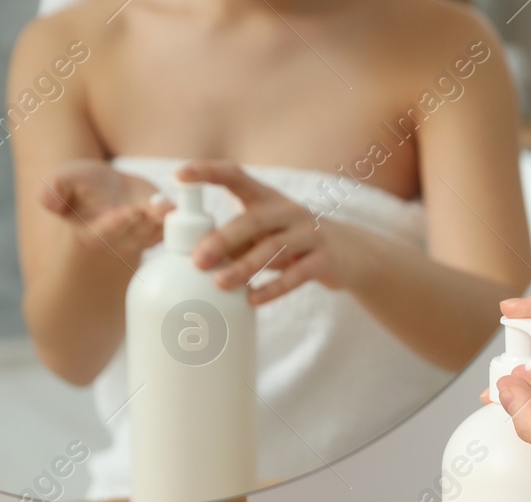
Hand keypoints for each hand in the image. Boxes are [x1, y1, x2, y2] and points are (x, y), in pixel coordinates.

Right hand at [38, 159, 170, 261]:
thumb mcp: (62, 181)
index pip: (106, 230)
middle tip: (155, 206)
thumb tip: (49, 203)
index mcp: (94, 232)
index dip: (118, 222)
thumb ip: (52, 190)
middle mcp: (120, 239)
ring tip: (168, 205)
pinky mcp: (160, 229)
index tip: (129, 212)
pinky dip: (179, 220)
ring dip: (165, 220)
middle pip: (136, 231)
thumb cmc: (80, 184)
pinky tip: (186, 207)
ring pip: (156, 231)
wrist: (105, 188)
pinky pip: (172, 228)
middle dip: (146, 220)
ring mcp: (142, 237)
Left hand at [176, 160, 349, 304]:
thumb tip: (183, 250)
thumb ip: (230, 237)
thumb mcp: (263, 232)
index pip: (236, 176)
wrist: (350, 253)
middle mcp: (289, 210)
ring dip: (245, 267)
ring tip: (219, 284)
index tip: (179, 175)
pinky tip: (253, 300)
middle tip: (197, 260)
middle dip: (223, 239)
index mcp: (267, 197)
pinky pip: (297, 275)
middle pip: (253, 220)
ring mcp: (310, 234)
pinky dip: (274, 288)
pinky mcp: (325, 259)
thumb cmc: (291, 241)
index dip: (208, 172)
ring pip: (274, 249)